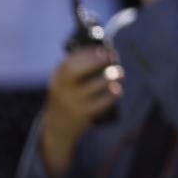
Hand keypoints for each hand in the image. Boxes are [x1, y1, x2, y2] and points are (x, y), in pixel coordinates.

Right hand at [41, 47, 122, 164]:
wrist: (57, 127)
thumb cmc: (68, 96)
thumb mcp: (66, 82)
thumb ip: (80, 67)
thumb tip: (108, 53)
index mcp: (58, 77)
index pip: (68, 62)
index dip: (87, 54)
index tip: (103, 49)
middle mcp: (61, 89)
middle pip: (74, 71)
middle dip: (94, 61)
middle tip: (112, 56)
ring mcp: (71, 103)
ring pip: (91, 87)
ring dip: (109, 77)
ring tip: (120, 73)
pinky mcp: (82, 116)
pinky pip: (99, 104)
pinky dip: (111, 96)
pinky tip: (118, 90)